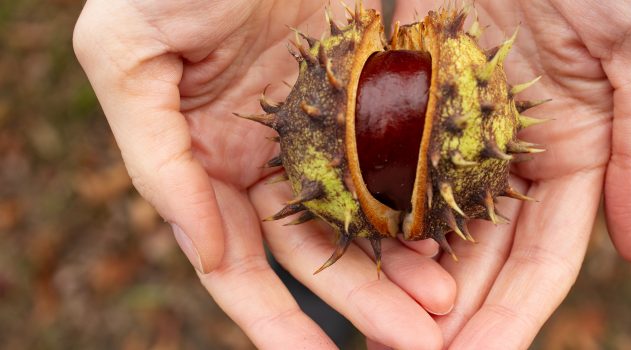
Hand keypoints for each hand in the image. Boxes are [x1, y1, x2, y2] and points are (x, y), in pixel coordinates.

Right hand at [73, 1, 455, 348]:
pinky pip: (395, 155)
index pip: (234, 259)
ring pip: (363, 212)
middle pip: (313, 249)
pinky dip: (421, 194)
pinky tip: (456, 227)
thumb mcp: (127, 55)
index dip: (271, 317)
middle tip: (417, 343)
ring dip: (400, 261)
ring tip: (446, 304)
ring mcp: (316, 126)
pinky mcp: (362, 92)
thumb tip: (202, 249)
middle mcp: (261, 154)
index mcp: (200, 156)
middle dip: (361, 302)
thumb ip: (155, 155)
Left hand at [367, 0, 630, 347]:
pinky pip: (381, 162)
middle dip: (451, 313)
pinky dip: (368, 210)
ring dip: (402, 278)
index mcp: (575, 150)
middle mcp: (509, 149)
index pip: (544, 255)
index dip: (516, 314)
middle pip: (478, 253)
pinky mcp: (404, 93)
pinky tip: (347, 253)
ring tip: (377, 330)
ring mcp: (452, 124)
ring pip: (425, 220)